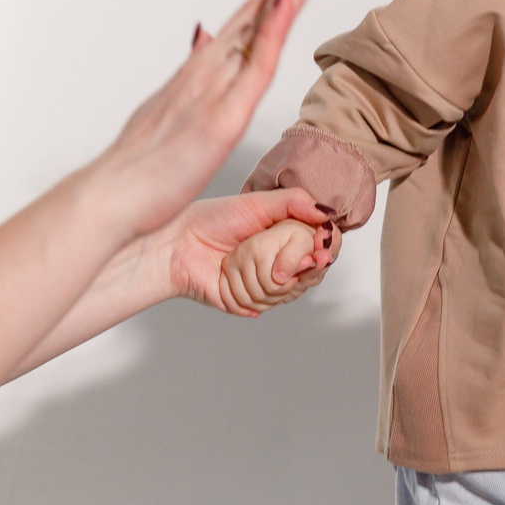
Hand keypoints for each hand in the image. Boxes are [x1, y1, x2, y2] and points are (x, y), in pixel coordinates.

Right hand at [88, 0, 339, 239]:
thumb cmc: (139, 173)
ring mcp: (212, 88)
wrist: (107, 200)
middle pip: (256, 12)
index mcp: (199, 76)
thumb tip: (203, 39)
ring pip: (259, 26)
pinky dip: (273, 28)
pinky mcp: (221, 116)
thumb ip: (191, 78)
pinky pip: (254, 64)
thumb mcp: (172, 116)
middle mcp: (205, 71)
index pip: (245, 23)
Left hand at [167, 192, 335, 315]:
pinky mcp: (251, 302)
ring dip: (263, 273)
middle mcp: (283, 261)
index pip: (326, 247)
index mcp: (289, 236)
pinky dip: (247, 286)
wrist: (177, 245)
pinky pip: (266, 302)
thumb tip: (326, 212)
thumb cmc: (213, 219)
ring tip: (237, 256)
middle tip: (270, 252)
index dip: (326, 250)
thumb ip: (296, 202)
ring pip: (290, 290)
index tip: (318, 251)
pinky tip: (230, 273)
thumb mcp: (258, 202)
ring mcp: (268, 284)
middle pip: (313, 273)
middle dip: (293, 263)